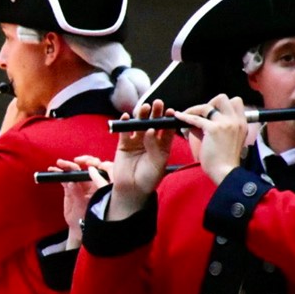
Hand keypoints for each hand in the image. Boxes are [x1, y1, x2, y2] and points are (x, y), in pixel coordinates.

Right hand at [53, 156, 111, 246]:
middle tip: (75, 161)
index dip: (95, 163)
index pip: (100, 169)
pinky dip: (59, 172)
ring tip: (60, 163)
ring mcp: (81, 184)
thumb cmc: (87, 218)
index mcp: (100, 185)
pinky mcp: (71, 187)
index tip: (88, 164)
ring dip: (67, 165)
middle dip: (82, 161)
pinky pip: (65, 177)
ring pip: (76, 170)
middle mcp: (91, 182)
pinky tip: (53, 169)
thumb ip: (78, 194)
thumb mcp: (83, 206)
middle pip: (88, 166)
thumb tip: (72, 182)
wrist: (79, 227)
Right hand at [108, 100, 175, 219]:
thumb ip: (155, 146)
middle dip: (155, 113)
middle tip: (158, 104)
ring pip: (139, 125)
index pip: (166, 130)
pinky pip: (124, 132)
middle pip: (153, 123)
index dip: (168, 120)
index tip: (170, 112)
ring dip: (141, 116)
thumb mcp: (158, 164)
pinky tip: (126, 117)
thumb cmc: (149, 178)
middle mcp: (150, 141)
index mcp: (162, 146)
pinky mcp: (123, 144)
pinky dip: (124, 124)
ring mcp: (136, 141)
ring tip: (144, 108)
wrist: (132, 189)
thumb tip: (150, 129)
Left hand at [173, 94, 245, 184]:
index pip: (236, 102)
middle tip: (200, 113)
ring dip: (194, 109)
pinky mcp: (214, 129)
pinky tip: (178, 117)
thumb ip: (217, 127)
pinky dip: (185, 117)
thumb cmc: (224, 160)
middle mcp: (236, 120)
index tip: (211, 113)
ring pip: (207, 105)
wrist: (226, 172)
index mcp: (242, 123)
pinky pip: (196, 118)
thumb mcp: (228, 140)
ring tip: (186, 116)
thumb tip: (197, 121)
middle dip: (209, 102)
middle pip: (222, 98)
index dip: (221, 104)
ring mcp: (226, 123)